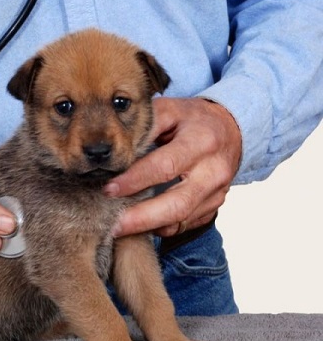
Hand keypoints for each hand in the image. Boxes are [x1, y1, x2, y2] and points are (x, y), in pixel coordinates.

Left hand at [105, 97, 241, 236]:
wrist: (231, 129)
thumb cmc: (192, 120)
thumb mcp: (171, 110)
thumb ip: (145, 126)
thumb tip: (116, 150)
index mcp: (201, 142)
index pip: (165, 166)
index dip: (135, 180)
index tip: (109, 190)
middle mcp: (213, 171)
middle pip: (177, 204)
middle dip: (141, 218)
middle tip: (113, 225)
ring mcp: (216, 193)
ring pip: (181, 220)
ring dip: (148, 227)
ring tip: (119, 229)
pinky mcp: (214, 206)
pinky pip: (185, 225)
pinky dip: (161, 228)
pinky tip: (140, 225)